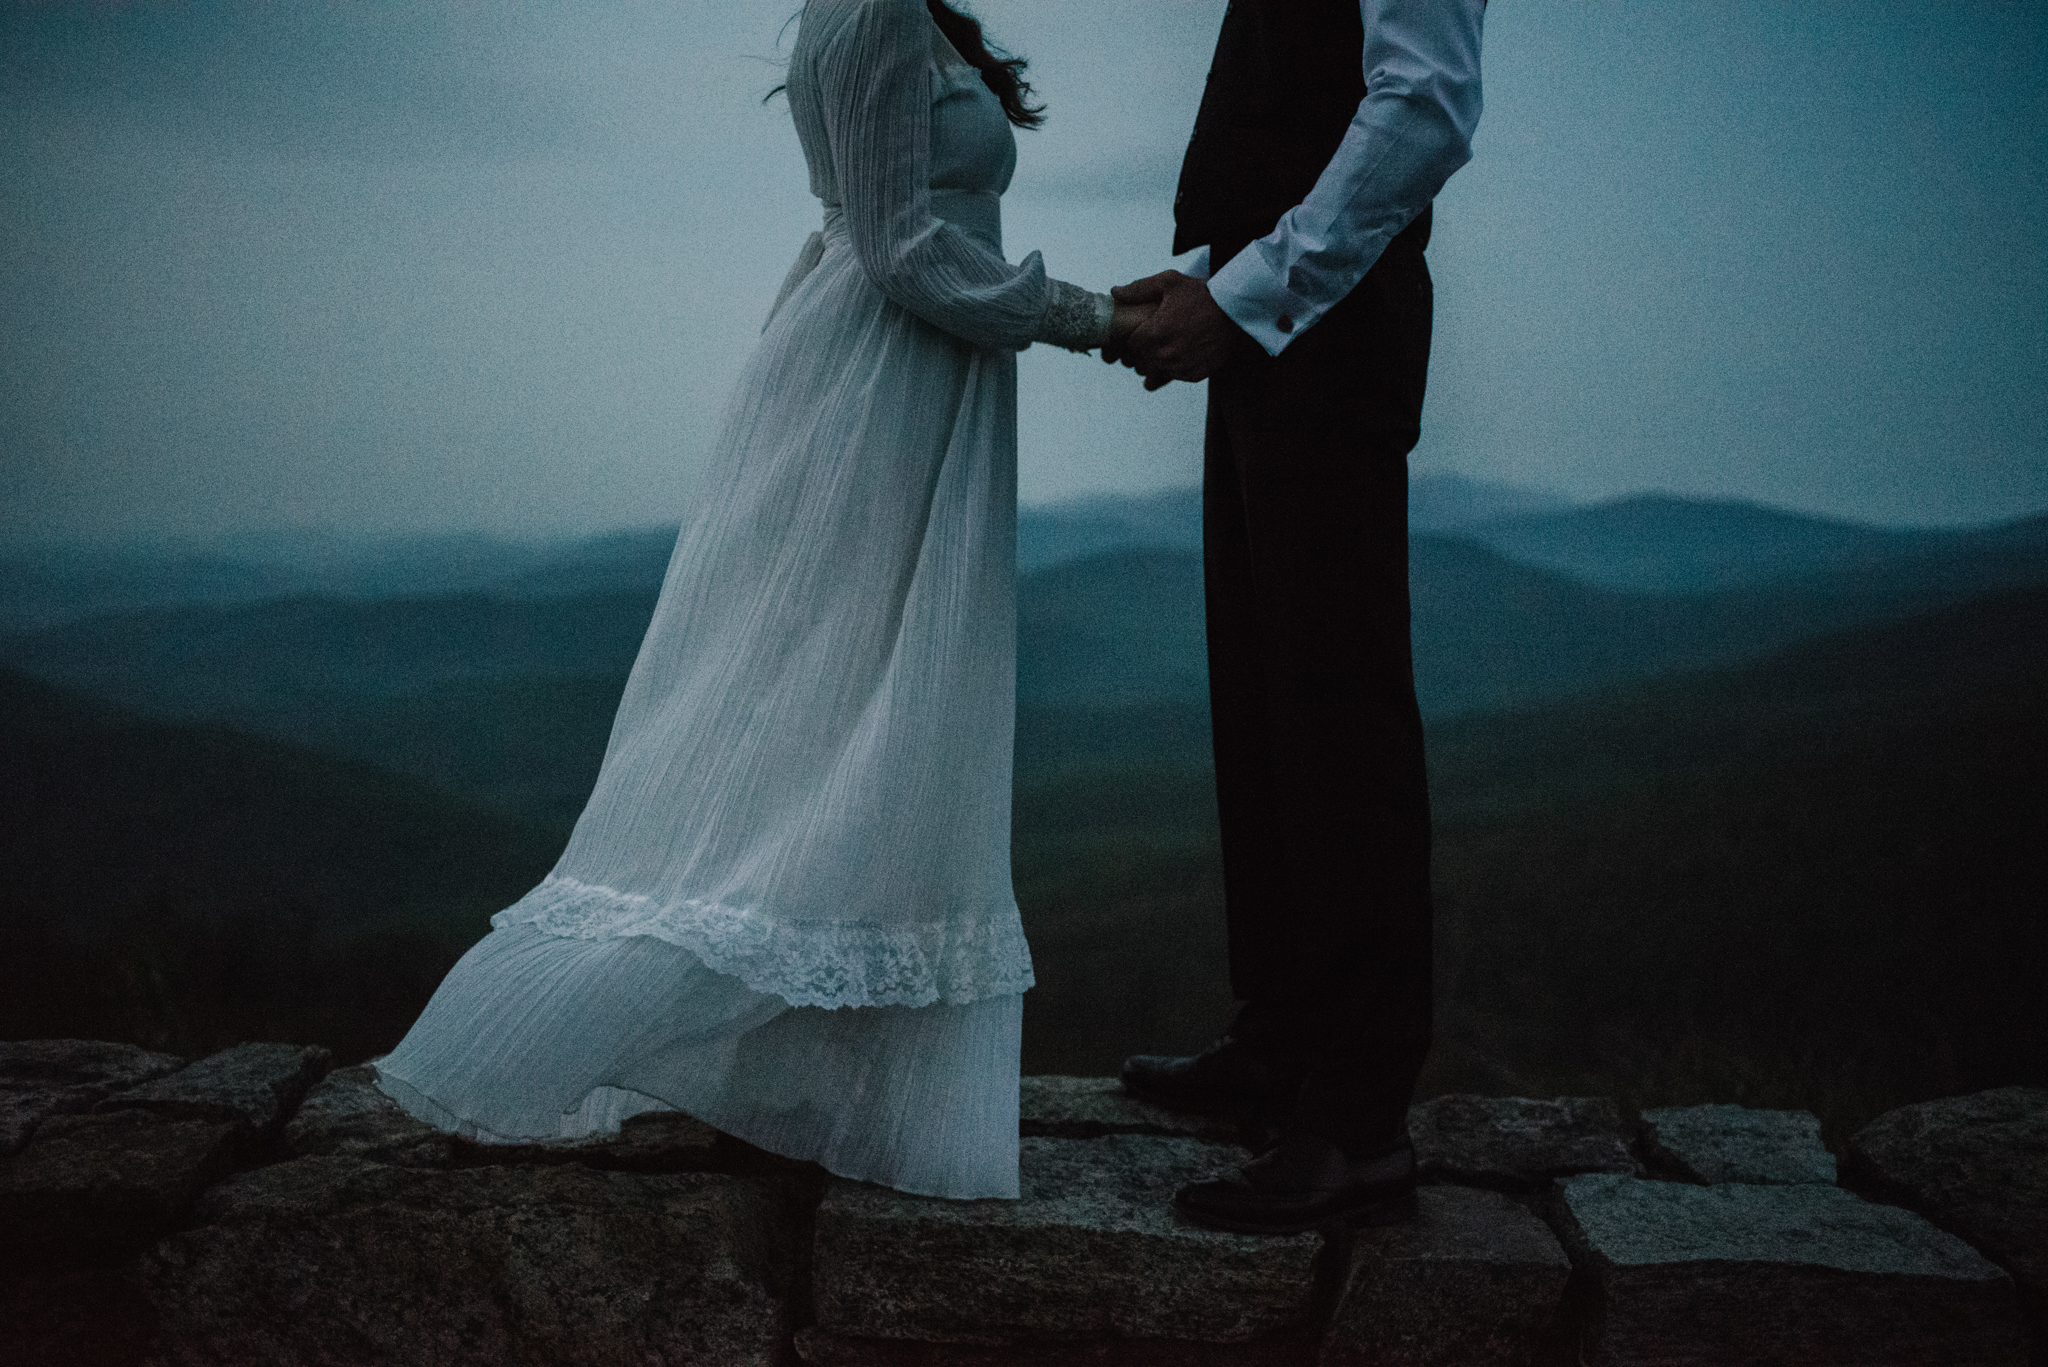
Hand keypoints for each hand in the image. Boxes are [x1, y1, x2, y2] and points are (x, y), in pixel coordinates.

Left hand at [1106, 271, 1243, 389]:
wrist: (1234, 311)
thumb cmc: (1200, 293)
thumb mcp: (1169, 282)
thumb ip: (1138, 289)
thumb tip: (1115, 292)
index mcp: (1154, 334)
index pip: (1131, 344)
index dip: (1137, 335)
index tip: (1146, 328)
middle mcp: (1165, 355)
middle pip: (1142, 359)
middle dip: (1147, 348)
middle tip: (1160, 335)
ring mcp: (1180, 367)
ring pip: (1158, 369)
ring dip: (1161, 359)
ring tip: (1174, 342)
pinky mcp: (1194, 375)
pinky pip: (1176, 375)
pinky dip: (1178, 367)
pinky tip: (1185, 352)